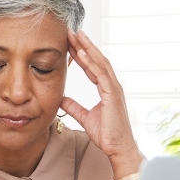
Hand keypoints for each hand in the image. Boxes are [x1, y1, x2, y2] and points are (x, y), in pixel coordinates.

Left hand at [61, 29, 141, 175]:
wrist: (118, 148)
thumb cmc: (107, 135)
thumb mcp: (85, 117)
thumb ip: (74, 107)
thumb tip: (62, 99)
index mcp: (106, 89)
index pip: (92, 67)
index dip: (81, 54)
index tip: (70, 43)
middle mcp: (112, 85)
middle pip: (96, 60)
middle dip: (84, 45)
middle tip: (71, 31)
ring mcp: (114, 88)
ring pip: (99, 63)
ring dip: (87, 48)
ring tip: (76, 35)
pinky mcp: (113, 94)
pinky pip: (101, 75)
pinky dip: (91, 63)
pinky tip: (82, 53)